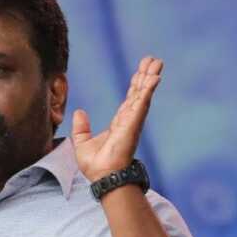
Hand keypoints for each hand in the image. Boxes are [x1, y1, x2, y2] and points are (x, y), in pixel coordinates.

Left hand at [71, 56, 162, 180]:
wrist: (102, 176)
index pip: (129, 99)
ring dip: (150, 78)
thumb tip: (79, 112)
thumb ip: (81, 127)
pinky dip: (148, 90)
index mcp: (119, 123)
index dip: (135, 84)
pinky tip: (154, 78)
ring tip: (158, 63)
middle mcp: (128, 120)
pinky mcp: (133, 124)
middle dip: (146, 75)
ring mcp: (132, 121)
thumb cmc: (95, 165)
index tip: (141, 70)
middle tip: (154, 60)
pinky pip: (142, 103)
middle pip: (139, 92)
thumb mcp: (82, 142)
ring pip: (143, 94)